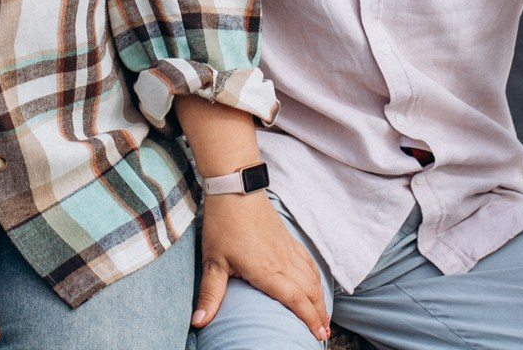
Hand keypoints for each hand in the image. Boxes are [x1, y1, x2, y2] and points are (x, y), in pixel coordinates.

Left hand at [194, 192, 328, 340]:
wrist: (236, 186)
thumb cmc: (223, 223)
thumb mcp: (212, 261)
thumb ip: (210, 294)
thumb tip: (198, 321)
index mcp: (267, 270)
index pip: (295, 300)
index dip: (309, 319)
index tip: (318, 335)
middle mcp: (282, 261)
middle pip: (309, 291)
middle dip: (319, 313)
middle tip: (324, 334)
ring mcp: (287, 248)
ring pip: (312, 277)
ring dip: (320, 297)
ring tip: (324, 315)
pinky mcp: (287, 238)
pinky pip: (308, 261)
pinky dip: (316, 277)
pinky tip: (316, 283)